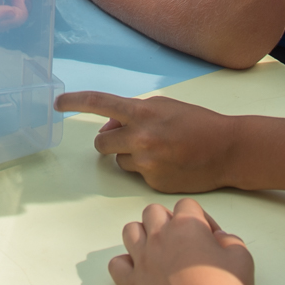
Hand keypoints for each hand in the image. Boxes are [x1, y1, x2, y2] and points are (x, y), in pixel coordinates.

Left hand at [57, 91, 236, 192]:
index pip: (99, 103)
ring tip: (157, 151)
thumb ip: (135, 113)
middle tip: (127, 138)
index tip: (57, 104)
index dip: (74, 102)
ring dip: (129, 156)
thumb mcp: (165, 107)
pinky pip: (137, 175)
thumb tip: (111, 126)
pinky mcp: (153, 183)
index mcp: (142, 112)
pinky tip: (168, 163)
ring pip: (118, 161)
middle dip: (109, 141)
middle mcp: (140, 138)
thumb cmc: (197, 123)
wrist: (227, 150)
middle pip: (101, 143)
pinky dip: (147, 170)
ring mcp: (146, 163)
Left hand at [110, 199, 252, 284]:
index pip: (187, 204)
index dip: (201, 218)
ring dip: (142, 234)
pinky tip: (139, 269)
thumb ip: (231, 241)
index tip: (209, 236)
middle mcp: (160, 237)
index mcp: (187, 226)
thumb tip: (221, 239)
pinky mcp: (133, 283)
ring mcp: (143, 259)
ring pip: (131, 231)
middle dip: (168, 220)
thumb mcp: (242, 260)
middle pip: (154, 211)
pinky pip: (117, 264)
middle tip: (183, 239)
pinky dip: (125, 264)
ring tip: (157, 248)